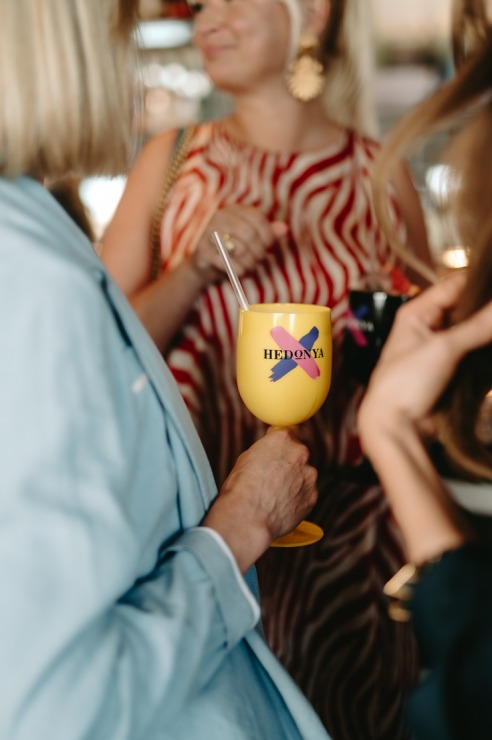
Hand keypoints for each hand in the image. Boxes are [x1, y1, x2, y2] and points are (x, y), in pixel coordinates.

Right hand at [189, 204, 287, 283]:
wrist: (202, 266)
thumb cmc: (230, 251)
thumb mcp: (249, 240)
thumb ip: (266, 233)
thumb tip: (284, 228)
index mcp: (232, 210)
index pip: (257, 218)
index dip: (268, 234)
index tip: (269, 246)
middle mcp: (218, 217)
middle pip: (250, 234)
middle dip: (259, 252)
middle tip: (259, 260)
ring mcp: (207, 233)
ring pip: (240, 249)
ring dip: (250, 263)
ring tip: (249, 267)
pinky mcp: (201, 251)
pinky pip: (228, 263)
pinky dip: (239, 271)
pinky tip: (239, 272)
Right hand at [202, 427, 317, 571]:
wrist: (248, 517)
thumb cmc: (241, 488)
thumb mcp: (246, 458)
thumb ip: (265, 450)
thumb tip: (270, 451)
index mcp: (282, 439)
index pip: (290, 430)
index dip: (285, 440)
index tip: (283, 447)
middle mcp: (300, 453)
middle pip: (299, 454)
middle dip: (289, 463)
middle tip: (273, 477)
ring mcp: (309, 475)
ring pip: (304, 475)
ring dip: (294, 481)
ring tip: (275, 495)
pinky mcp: (312, 496)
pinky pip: (306, 493)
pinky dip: (297, 498)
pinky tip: (281, 505)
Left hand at [359, 272, 491, 443]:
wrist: (396, 426)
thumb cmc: (403, 385)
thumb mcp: (443, 349)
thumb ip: (478, 326)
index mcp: (417, 313)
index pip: (456, 284)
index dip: (483, 281)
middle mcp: (428, 327)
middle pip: (467, 307)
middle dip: (487, 310)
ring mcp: (440, 349)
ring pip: (473, 330)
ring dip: (488, 331)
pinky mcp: (451, 369)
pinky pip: (475, 352)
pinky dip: (486, 350)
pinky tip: (491, 350)